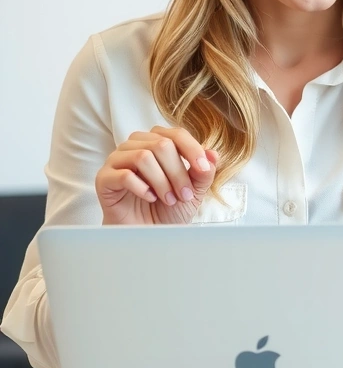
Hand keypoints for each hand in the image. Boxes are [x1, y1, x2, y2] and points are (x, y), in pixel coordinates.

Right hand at [95, 126, 217, 225]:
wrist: (148, 234)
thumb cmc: (169, 209)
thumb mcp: (194, 191)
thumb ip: (203, 172)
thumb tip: (212, 154)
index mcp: (156, 141)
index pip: (176, 134)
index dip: (193, 150)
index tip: (203, 170)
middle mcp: (135, 145)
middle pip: (161, 145)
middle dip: (178, 172)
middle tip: (184, 195)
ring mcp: (117, 160)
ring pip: (143, 157)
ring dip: (162, 181)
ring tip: (169, 199)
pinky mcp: (104, 178)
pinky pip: (124, 175)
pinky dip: (142, 188)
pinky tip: (150, 198)